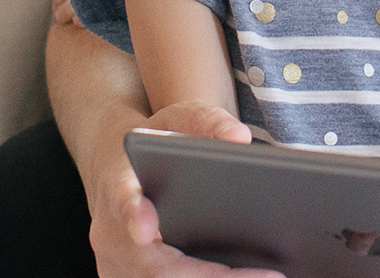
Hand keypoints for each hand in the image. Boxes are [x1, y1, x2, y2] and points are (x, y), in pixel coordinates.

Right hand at [86, 99, 285, 277]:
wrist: (116, 168)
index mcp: (117, 184)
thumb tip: (240, 138)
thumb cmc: (154, 143)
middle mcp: (109, 233)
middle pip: (154, 268)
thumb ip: (209, 121)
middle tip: (271, 276)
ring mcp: (114, 266)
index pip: (122, 200)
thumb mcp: (180, 118)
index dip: (133, 215)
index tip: (146, 230)